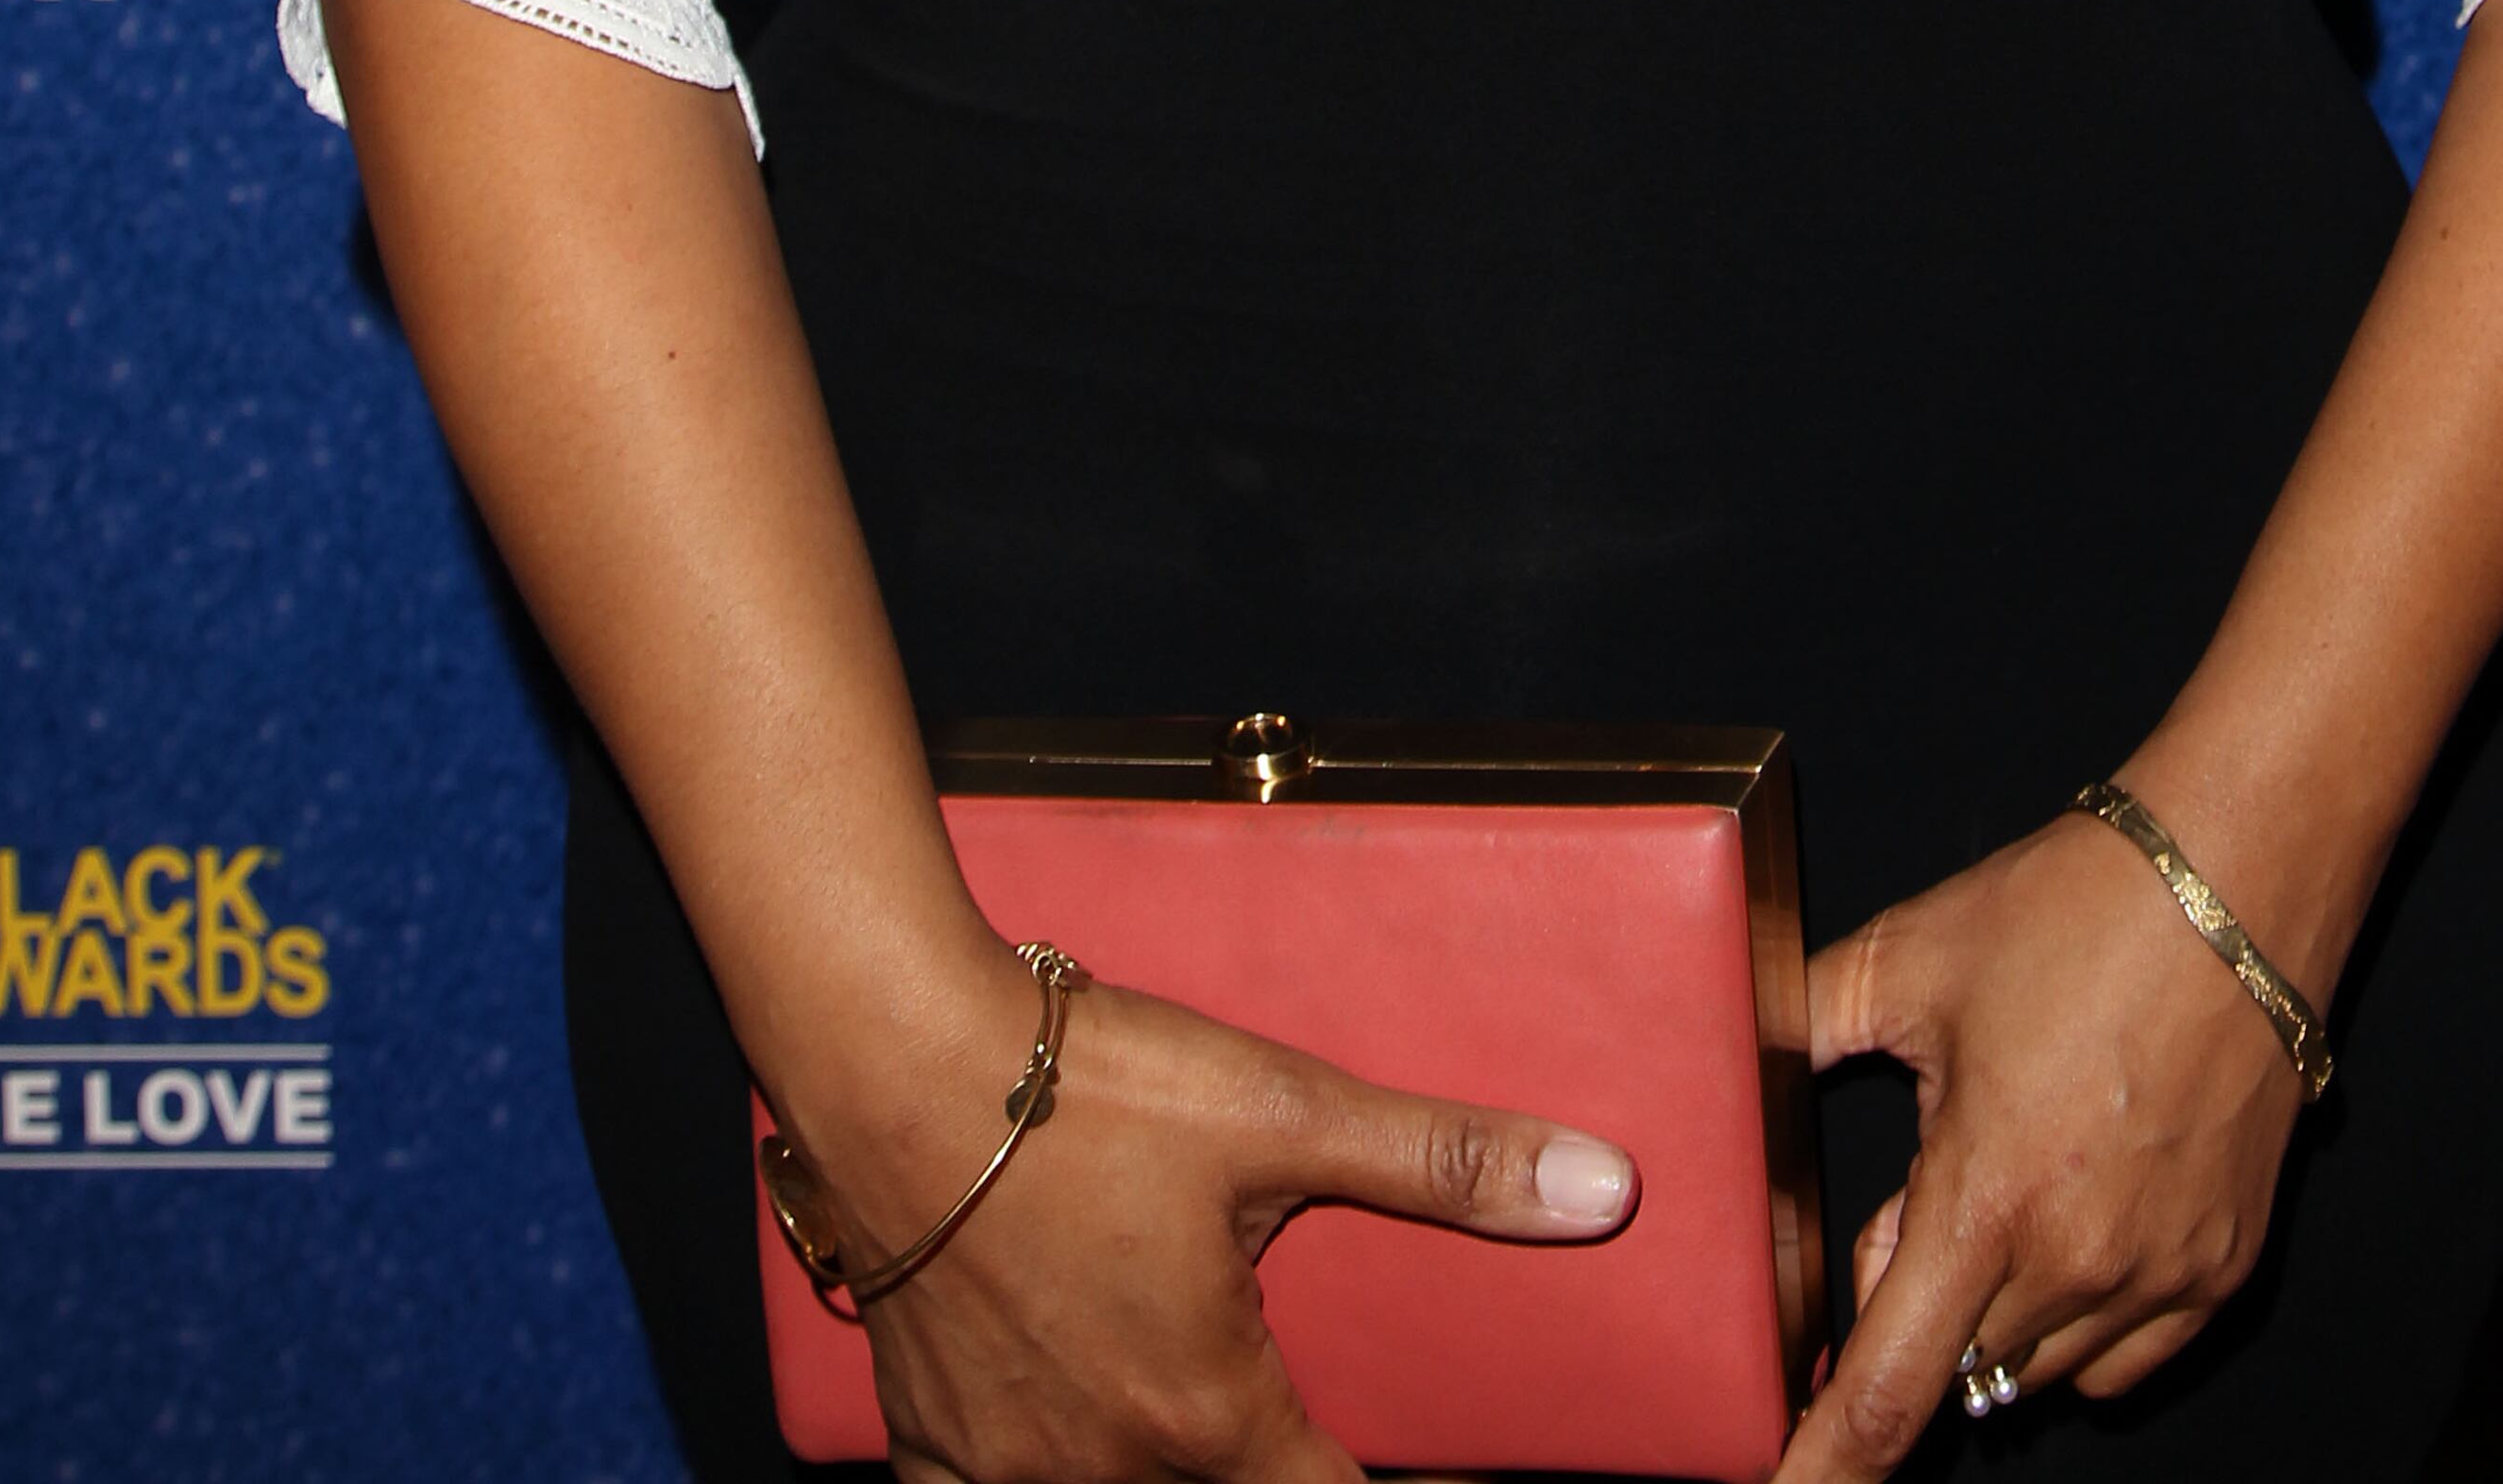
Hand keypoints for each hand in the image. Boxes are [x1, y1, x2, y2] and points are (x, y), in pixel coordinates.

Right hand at [832, 942, 1635, 1483]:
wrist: (898, 1059)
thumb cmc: (1086, 1090)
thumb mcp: (1288, 1110)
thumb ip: (1444, 1160)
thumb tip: (1603, 1191)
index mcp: (1208, 1416)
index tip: (1415, 1460)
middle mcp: (1106, 1469)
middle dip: (1260, 1465)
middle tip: (1279, 1413)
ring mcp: (1006, 1465)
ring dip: (1154, 1468)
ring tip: (1182, 1411)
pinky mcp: (925, 1433)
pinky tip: (1047, 1446)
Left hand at [1778, 817, 2304, 1470]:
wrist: (2237, 876)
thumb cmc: (2077, 909)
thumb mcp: (1908, 957)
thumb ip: (1803, 1021)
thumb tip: (1734, 1052)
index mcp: (1986, 1199)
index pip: (1890, 1390)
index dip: (1828, 1467)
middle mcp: (2079, 1264)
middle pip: (1958, 1365)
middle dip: (1918, 1299)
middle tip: (1933, 1175)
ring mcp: (2162, 1277)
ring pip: (2038, 1366)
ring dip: (2000, 1307)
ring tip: (2016, 1168)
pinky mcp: (2223, 1268)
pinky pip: (2124, 1358)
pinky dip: (2080, 1319)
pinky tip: (2075, 1212)